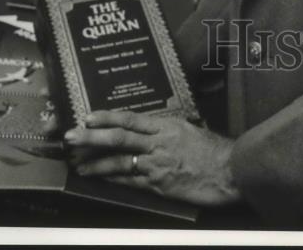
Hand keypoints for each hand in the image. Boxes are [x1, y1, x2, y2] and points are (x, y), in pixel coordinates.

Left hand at [64, 110, 240, 207]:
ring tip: (78, 163)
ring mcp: (157, 164)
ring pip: (120, 161)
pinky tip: (100, 179)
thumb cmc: (215, 151)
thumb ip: (170, 131)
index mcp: (167, 126)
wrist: (231, 170)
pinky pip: (130, 182)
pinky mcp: (160, 185)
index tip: (89, 117)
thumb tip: (153, 131)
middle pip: (119, 137)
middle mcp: (159, 143)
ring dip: (96, 162)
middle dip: (92, 137)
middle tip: (71, 136)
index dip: (108, 117)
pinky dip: (113, 179)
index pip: (131, 119)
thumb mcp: (191, 131)